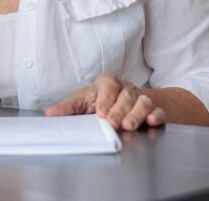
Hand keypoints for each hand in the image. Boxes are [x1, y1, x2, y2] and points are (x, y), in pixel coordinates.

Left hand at [44, 74, 165, 130]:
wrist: (121, 103)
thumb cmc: (99, 101)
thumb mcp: (82, 102)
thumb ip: (68, 108)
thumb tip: (50, 114)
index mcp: (107, 83)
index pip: (108, 86)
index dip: (105, 99)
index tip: (101, 113)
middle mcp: (125, 88)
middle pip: (126, 95)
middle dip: (119, 109)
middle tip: (113, 123)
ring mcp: (140, 98)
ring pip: (143, 102)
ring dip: (137, 114)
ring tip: (129, 126)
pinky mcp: (153, 109)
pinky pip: (158, 110)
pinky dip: (156, 115)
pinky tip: (152, 121)